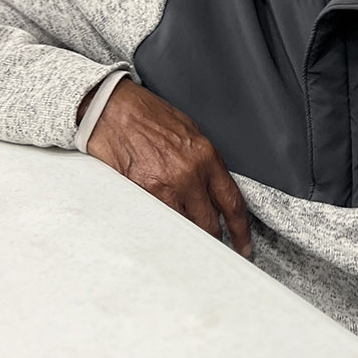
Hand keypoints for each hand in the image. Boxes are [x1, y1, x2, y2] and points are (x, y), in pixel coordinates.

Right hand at [83, 79, 251, 257]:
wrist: (114, 109)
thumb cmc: (149, 116)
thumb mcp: (190, 132)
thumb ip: (204, 163)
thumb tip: (213, 188)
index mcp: (206, 156)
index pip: (232, 202)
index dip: (241, 230)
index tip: (243, 245)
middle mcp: (189, 174)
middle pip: (209, 223)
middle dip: (213, 239)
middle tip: (214, 248)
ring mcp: (163, 186)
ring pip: (184, 228)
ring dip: (187, 237)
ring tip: (187, 243)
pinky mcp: (140, 194)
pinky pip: (158, 223)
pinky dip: (163, 230)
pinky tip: (163, 232)